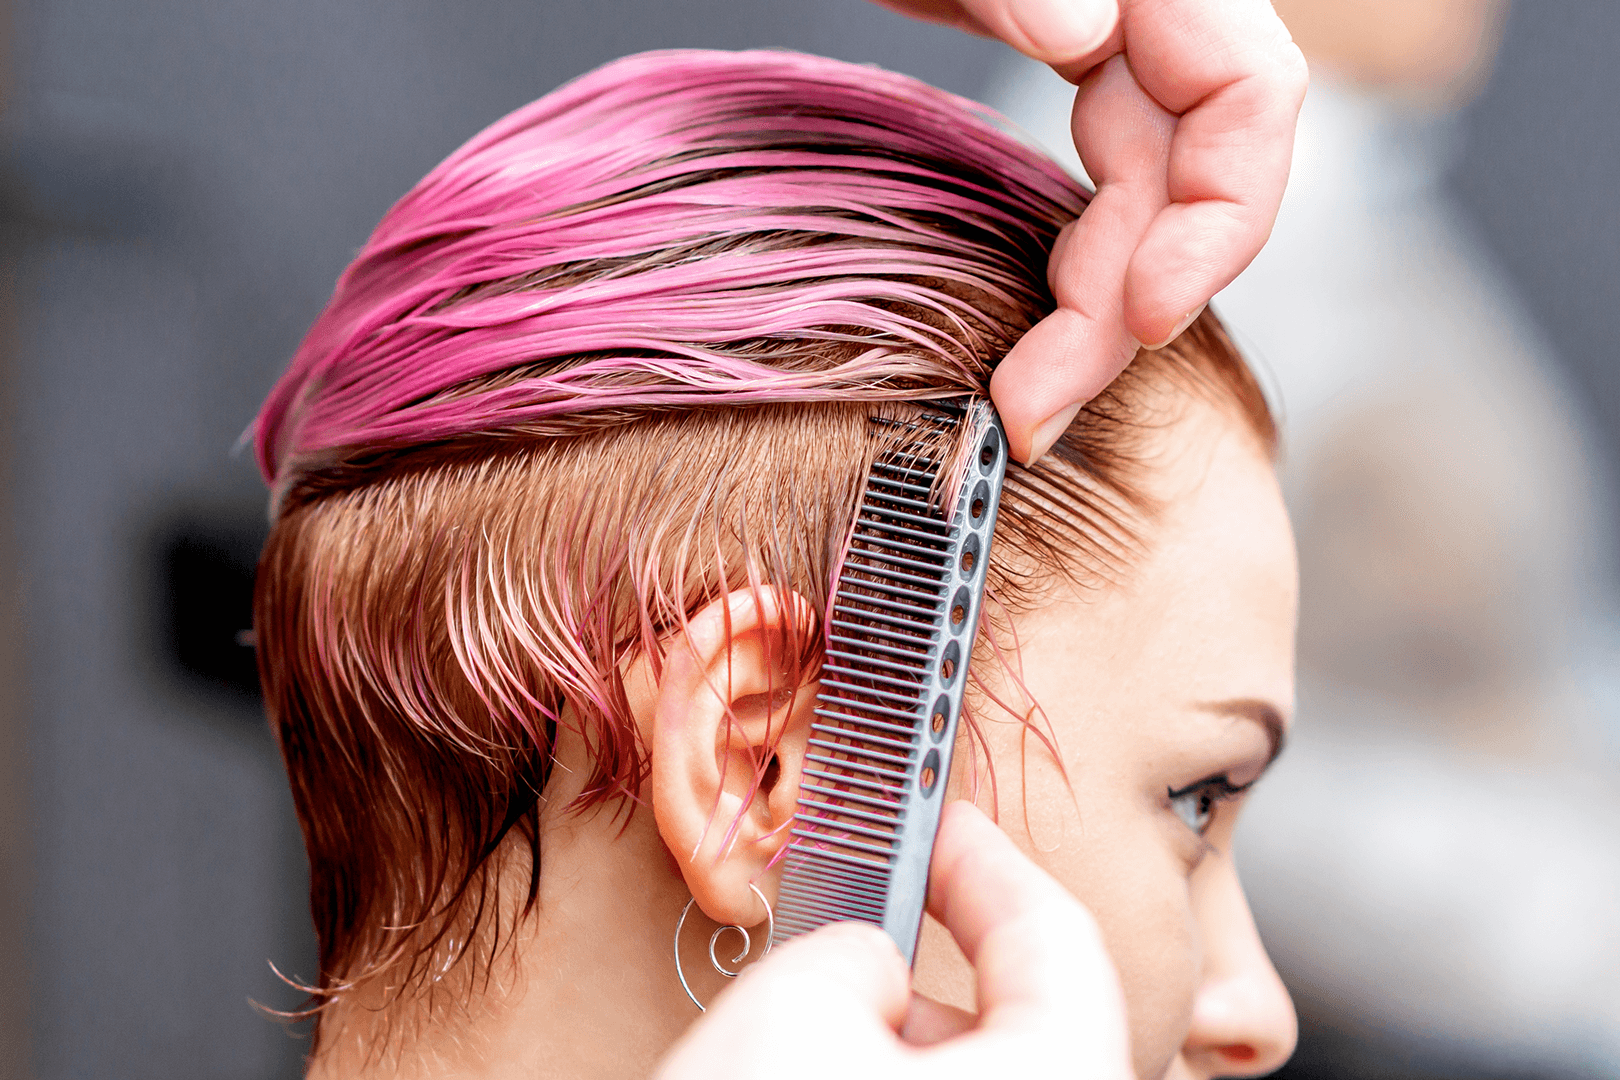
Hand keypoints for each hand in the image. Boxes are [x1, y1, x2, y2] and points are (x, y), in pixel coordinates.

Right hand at [652, 802, 1130, 1078]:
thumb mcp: (791, 1012)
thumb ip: (850, 944)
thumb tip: (866, 958)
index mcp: (1061, 1073)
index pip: (1056, 929)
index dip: (982, 852)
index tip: (930, 813)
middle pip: (1016, 1010)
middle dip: (921, 954)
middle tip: (850, 920)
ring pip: (968, 1071)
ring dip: (889, 1032)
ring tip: (796, 1025)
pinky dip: (880, 1076)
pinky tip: (805, 1070)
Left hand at [875, 0, 1307, 462]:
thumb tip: (1078, 26)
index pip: (1248, 99)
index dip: (1215, 223)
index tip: (1142, 317)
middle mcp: (1153, 13)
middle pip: (1190, 182)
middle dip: (1121, 311)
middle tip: (1029, 414)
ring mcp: (1113, 42)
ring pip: (1143, 198)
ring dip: (1093, 310)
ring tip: (1022, 400)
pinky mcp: (1066, 67)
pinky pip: (1101, 180)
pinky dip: (1072, 261)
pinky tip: (1034, 320)